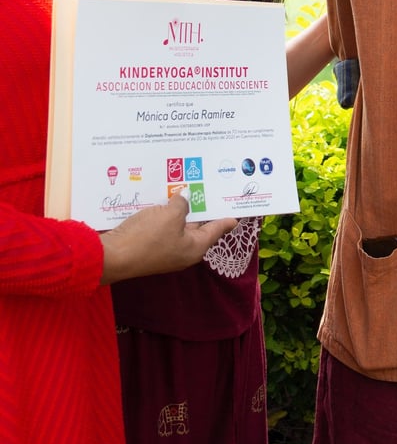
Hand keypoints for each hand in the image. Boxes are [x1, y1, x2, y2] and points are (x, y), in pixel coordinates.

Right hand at [99, 193, 236, 283]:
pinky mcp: (148, 245)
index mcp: (195, 247)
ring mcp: (164, 249)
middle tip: (208, 188)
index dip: (226, 219)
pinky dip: (162, 213)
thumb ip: (181, 204)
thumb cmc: (147, 238)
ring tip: (183, 187)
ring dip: (178, 207)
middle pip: (196, 225)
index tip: (237, 215)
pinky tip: (160, 198)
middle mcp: (182, 251)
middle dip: (200, 208)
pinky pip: (160, 226)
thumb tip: (184, 198)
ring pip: (176, 224)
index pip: (216, 230)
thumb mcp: (170, 215)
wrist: (111, 257)